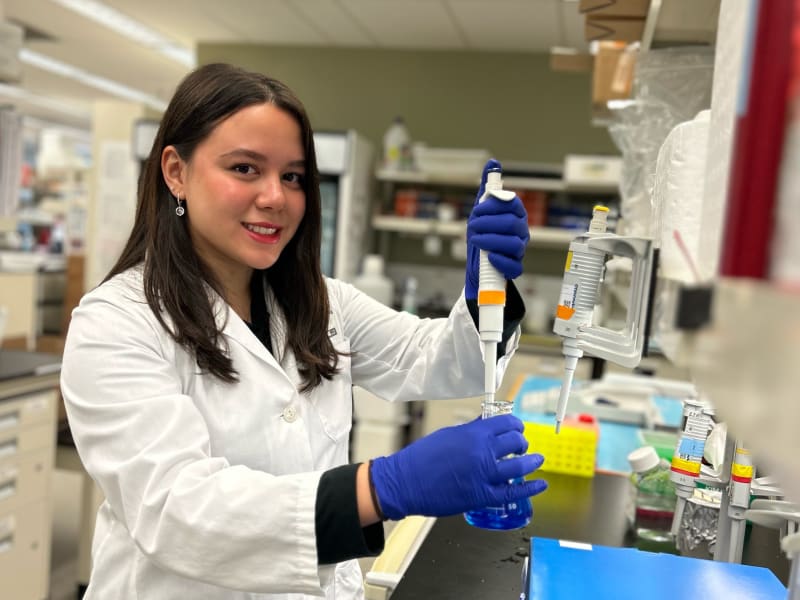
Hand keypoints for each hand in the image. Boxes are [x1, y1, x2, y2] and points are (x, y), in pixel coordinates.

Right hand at [369, 414, 546, 519]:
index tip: (517, 428)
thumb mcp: (448, 435)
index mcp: (473, 433)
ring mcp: (485, 475)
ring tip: (535, 459)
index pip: (506, 423)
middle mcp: (482, 452)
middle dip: (522, 442)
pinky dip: (531, 488)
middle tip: (521, 445)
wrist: (405, 483)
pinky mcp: (483, 496)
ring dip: (531, 461)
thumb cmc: (421, 459)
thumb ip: (471, 430)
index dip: (516, 425)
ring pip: (521, 465)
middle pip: (516, 442)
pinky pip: (514, 492)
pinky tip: (540, 484)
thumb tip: (486, 423)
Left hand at [465, 159, 529, 300]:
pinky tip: (489, 257)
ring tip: (475, 239)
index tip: (477, 209)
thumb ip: (488, 187)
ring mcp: (519, 250)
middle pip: (511, 224)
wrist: (478, 263)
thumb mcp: (482, 210)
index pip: (512, 204)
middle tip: (472, 225)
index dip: (492, 205)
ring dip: (490, 240)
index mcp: (516, 214)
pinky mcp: (514, 267)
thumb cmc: (483, 232)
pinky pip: (514, 266)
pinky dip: (500, 261)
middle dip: (487, 223)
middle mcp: (521, 231)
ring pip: (512, 244)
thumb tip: (493, 163)